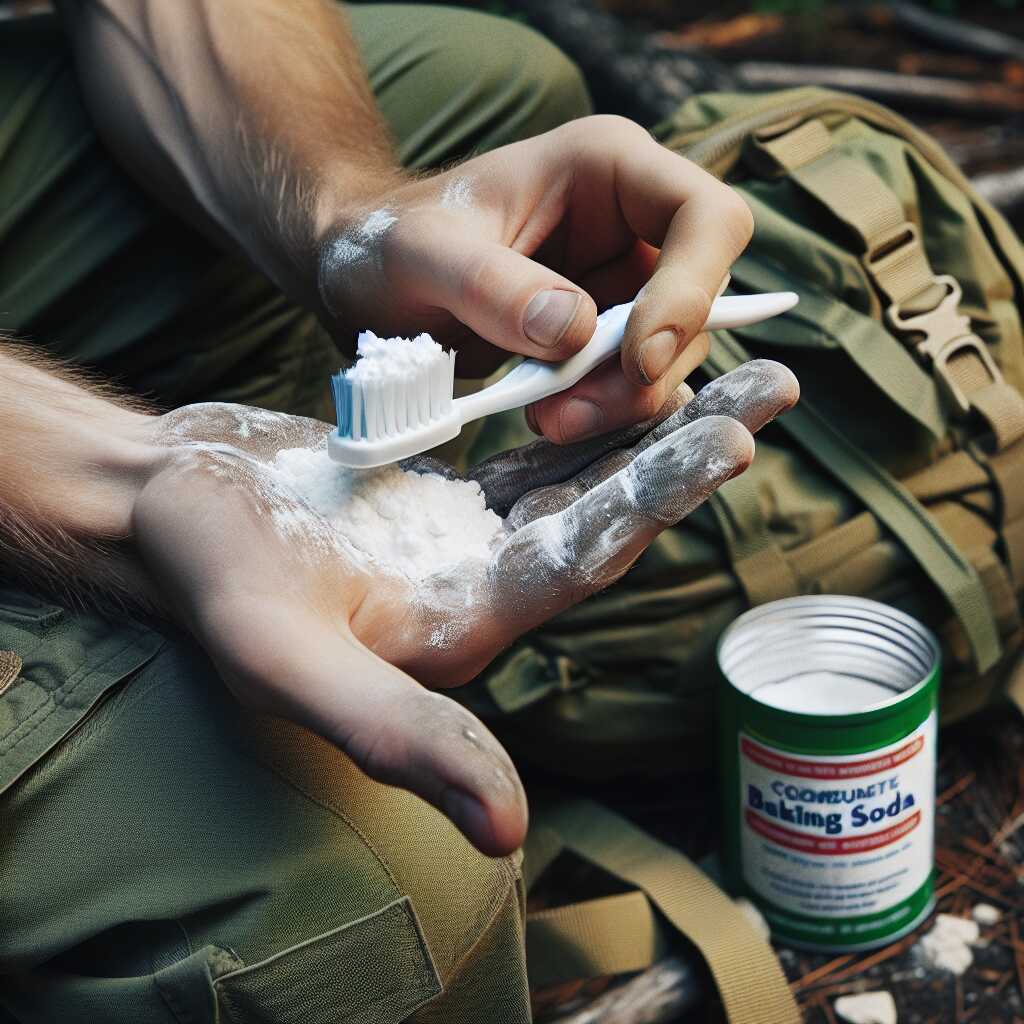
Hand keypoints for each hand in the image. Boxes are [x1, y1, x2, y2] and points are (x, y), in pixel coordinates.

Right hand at [133, 361, 796, 855]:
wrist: (165, 504)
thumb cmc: (213, 577)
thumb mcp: (288, 659)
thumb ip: (395, 737)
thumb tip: (507, 834)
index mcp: (466, 627)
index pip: (585, 559)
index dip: (659, 498)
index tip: (734, 437)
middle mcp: (485, 586)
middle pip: (607, 512)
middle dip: (686, 451)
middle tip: (768, 386)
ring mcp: (470, 538)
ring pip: (582, 476)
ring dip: (651, 424)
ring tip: (726, 368)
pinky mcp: (449, 496)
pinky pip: (535, 453)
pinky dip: (584, 416)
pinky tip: (629, 379)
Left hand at [317, 116, 753, 443]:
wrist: (368, 278)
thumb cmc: (392, 241)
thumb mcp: (424, 254)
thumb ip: (491, 285)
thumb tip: (574, 332)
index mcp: (609, 169)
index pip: (708, 219)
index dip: (692, 290)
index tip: (634, 358)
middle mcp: (632, 227)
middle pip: (701, 303)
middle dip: (646, 371)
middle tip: (567, 413)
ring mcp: (623, 288)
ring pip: (671, 357)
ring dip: (619, 403)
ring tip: (545, 420)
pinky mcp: (602, 341)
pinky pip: (630, 386)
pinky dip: (602, 413)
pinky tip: (547, 418)